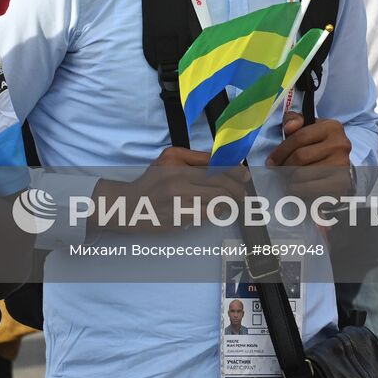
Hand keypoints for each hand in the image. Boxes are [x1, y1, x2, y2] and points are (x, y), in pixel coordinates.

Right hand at [98, 146, 247, 232]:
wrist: (132, 205)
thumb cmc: (153, 179)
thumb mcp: (170, 158)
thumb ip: (196, 157)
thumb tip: (222, 160)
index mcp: (177, 167)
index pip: (213, 169)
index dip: (234, 172)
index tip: (245, 175)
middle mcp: (179, 185)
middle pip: (219, 188)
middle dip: (236, 190)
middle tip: (242, 192)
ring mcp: (180, 204)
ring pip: (216, 203)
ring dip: (228, 202)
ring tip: (231, 200)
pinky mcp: (181, 220)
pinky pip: (207, 215)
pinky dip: (217, 211)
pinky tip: (217, 208)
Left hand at [266, 113, 352, 201]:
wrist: (340, 164)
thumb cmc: (318, 144)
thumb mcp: (307, 126)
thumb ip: (294, 120)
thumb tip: (289, 127)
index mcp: (332, 127)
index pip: (299, 137)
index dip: (280, 150)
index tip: (270, 160)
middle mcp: (340, 144)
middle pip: (300, 157)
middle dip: (284, 165)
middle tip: (277, 170)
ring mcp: (342, 164)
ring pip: (304, 173)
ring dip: (290, 178)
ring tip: (286, 178)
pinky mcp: (341, 183)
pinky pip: (311, 188)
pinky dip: (298, 189)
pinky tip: (294, 188)